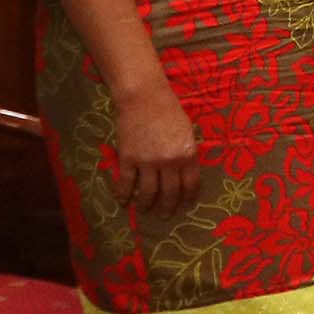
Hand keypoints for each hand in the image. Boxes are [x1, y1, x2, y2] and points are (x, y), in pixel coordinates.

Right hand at [111, 83, 201, 214]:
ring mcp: (148, 161)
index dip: (188, 198)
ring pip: (148, 192)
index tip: (185, 206)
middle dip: (167, 207)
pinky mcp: (129, 158)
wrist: (144, 98)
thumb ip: (186, 153)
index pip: (191, 184)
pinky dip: (123, 194)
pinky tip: (123, 201)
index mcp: (188, 154)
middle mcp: (170, 162)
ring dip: (146, 204)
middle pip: (170, 192)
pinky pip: (126, 183)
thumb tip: (185, 172)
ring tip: (145, 210)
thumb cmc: (169, 110)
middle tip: (164, 216)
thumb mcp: (186, 132)